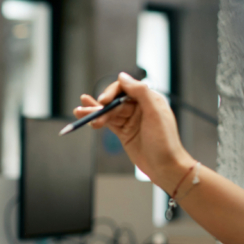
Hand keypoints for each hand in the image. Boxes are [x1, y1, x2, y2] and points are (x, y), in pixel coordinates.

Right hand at [75, 72, 192, 189]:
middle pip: (114, 101)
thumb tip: (122, 76)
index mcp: (149, 99)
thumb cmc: (164, 141)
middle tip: (87, 112)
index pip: (125, 88)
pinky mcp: (124, 132)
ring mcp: (130, 120)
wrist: (165, 167)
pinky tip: (87, 118)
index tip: (103, 101)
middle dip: (100, 106)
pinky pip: (108, 123)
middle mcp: (139, 107)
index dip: (112, 92)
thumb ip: (140, 92)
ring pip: (108, 112)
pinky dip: (97, 121)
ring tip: (78, 112)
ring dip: (94, 113)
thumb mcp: (154, 113)